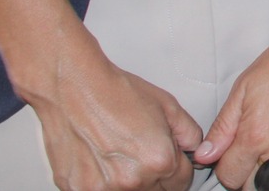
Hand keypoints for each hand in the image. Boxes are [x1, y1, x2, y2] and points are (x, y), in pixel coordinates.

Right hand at [20, 30, 200, 190]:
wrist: (73, 87)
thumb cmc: (116, 93)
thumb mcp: (168, 106)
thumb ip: (189, 134)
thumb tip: (195, 151)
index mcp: (159, 161)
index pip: (181, 184)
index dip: (178, 169)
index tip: (169, 160)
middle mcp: (131, 181)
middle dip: (156, 177)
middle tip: (142, 153)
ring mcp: (102, 189)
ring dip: (129, 182)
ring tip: (119, 154)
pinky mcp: (75, 190)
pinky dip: (103, 182)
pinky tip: (99, 159)